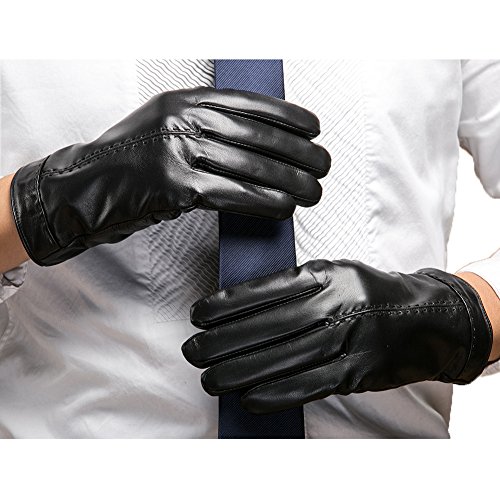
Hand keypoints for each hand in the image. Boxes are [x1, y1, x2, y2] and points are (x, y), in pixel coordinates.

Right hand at [10, 87, 329, 265]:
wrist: (86, 188)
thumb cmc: (131, 162)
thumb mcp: (166, 127)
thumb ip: (206, 127)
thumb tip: (259, 145)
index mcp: (183, 100)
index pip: (248, 105)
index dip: (287, 117)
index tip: (313, 129)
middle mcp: (181, 120)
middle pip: (256, 137)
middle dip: (298, 153)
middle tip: (323, 165)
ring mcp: (177, 152)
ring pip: (250, 167)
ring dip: (290, 182)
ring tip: (314, 191)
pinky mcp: (176, 187)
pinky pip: (233, 194)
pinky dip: (264, 202)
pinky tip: (285, 207)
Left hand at [182, 259, 492, 413]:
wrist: (423, 317)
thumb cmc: (368, 292)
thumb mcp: (335, 272)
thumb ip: (296, 284)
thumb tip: (244, 304)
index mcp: (326, 275)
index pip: (267, 291)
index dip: (228, 305)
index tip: (199, 314)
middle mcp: (336, 305)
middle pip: (269, 327)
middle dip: (224, 341)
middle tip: (193, 350)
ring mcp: (348, 339)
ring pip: (285, 358)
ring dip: (242, 371)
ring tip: (210, 377)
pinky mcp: (357, 372)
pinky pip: (310, 384)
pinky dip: (277, 392)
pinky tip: (249, 396)